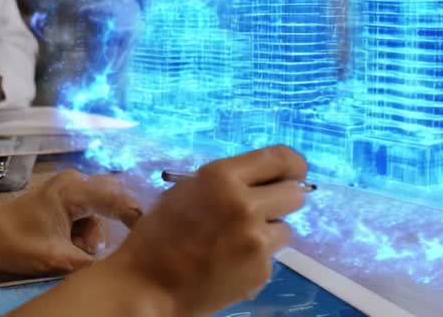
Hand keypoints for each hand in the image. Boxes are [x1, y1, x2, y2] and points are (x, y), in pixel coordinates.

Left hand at [0, 170, 141, 274]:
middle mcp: (75, 180)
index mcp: (73, 191)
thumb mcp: (56, 259)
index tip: (149, 234)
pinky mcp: (65, 193)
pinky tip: (71, 243)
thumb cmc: (17, 243)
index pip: (117, 199)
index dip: (137, 216)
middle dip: (113, 225)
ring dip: (95, 232)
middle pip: (112, 198)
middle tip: (103, 247)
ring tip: (75, 250)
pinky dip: (86, 228)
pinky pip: (89, 209)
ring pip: (101, 208)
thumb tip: (120, 267)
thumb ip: (91, 262)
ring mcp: (69, 184)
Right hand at [104, 146, 308, 315]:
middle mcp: (245, 204)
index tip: (295, 173)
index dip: (294, 165)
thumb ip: (225, 184)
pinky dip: (256, 260)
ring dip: (268, 232)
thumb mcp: (187, 192)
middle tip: (265, 210)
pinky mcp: (261, 270)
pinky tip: (230, 265)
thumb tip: (261, 183)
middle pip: (294, 194)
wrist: (148, 285)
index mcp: (222, 177)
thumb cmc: (158, 234)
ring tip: (238, 243)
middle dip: (283, 200)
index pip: (280, 158)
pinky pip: (270, 257)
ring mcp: (256, 240)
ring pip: (285, 229)